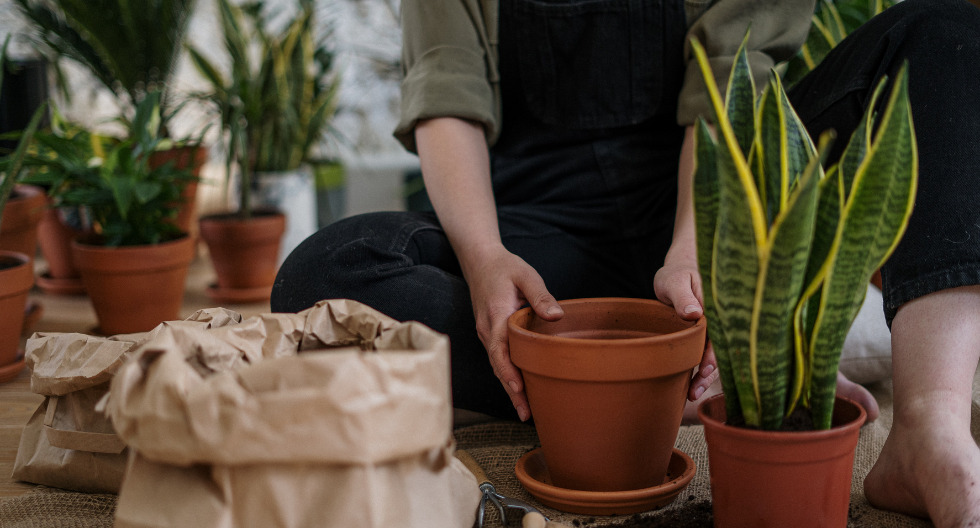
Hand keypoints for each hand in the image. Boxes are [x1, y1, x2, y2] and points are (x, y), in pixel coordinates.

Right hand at [465, 247, 562, 421]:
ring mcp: (486, 334)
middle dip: (511, 391)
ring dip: (509, 387)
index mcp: (496, 316)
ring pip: (497, 366)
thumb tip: (557, 316)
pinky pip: (498, 359)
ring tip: (525, 410)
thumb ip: (540, 295)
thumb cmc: (505, 267)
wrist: (479, 261)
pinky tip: (519, 389)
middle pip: (497, 366)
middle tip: (527, 414)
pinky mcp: (490, 334)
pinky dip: (507, 375)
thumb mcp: (526, 275)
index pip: (499, 350)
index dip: (508, 372)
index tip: (519, 390)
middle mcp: (487, 329)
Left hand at [653, 254, 717, 400]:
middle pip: (720, 350)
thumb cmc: (676, 274)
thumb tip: (695, 313)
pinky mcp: (705, 337)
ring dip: (706, 376)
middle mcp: (719, 322)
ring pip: (714, 356)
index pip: (720, 334)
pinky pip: (706, 355)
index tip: (705, 369)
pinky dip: (701, 370)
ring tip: (692, 394)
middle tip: (696, 389)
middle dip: (710, 372)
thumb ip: (683, 296)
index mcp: (716, 308)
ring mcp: (713, 331)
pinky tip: (692, 386)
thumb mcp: (675, 281)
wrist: (677, 272)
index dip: (714, 354)